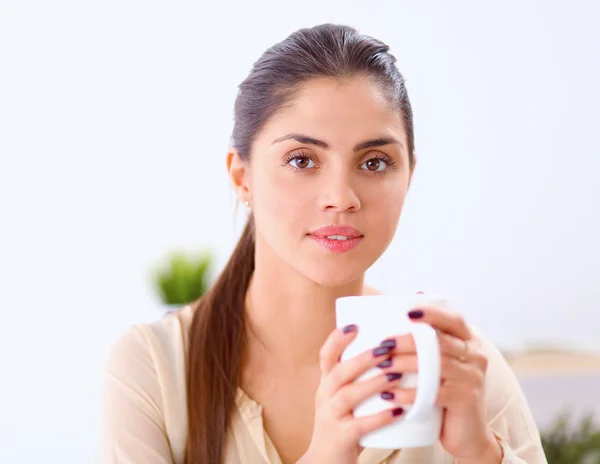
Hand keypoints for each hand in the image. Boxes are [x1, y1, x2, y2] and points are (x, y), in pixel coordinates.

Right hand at [299, 324, 405, 463]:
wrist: (326, 462)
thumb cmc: (343, 424)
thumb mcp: (343, 397)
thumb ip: (359, 377)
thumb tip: (393, 350)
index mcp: (326, 384)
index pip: (326, 356)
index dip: (337, 339)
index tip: (355, 326)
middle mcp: (324, 397)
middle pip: (339, 372)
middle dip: (363, 358)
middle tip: (387, 347)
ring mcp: (330, 418)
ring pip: (348, 395)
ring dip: (373, 383)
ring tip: (396, 374)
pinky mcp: (340, 438)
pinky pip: (359, 426)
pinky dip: (379, 417)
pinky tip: (398, 410)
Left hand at [373, 303, 502, 462]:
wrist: (467, 434)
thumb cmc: (444, 391)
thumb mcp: (440, 363)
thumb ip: (429, 339)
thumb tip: (409, 298)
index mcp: (469, 342)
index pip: (453, 320)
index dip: (432, 313)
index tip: (407, 311)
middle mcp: (476, 356)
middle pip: (440, 342)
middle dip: (409, 341)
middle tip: (383, 344)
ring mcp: (473, 378)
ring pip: (436, 365)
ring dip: (405, 365)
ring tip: (382, 367)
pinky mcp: (466, 400)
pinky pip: (434, 393)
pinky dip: (409, 393)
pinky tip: (389, 395)